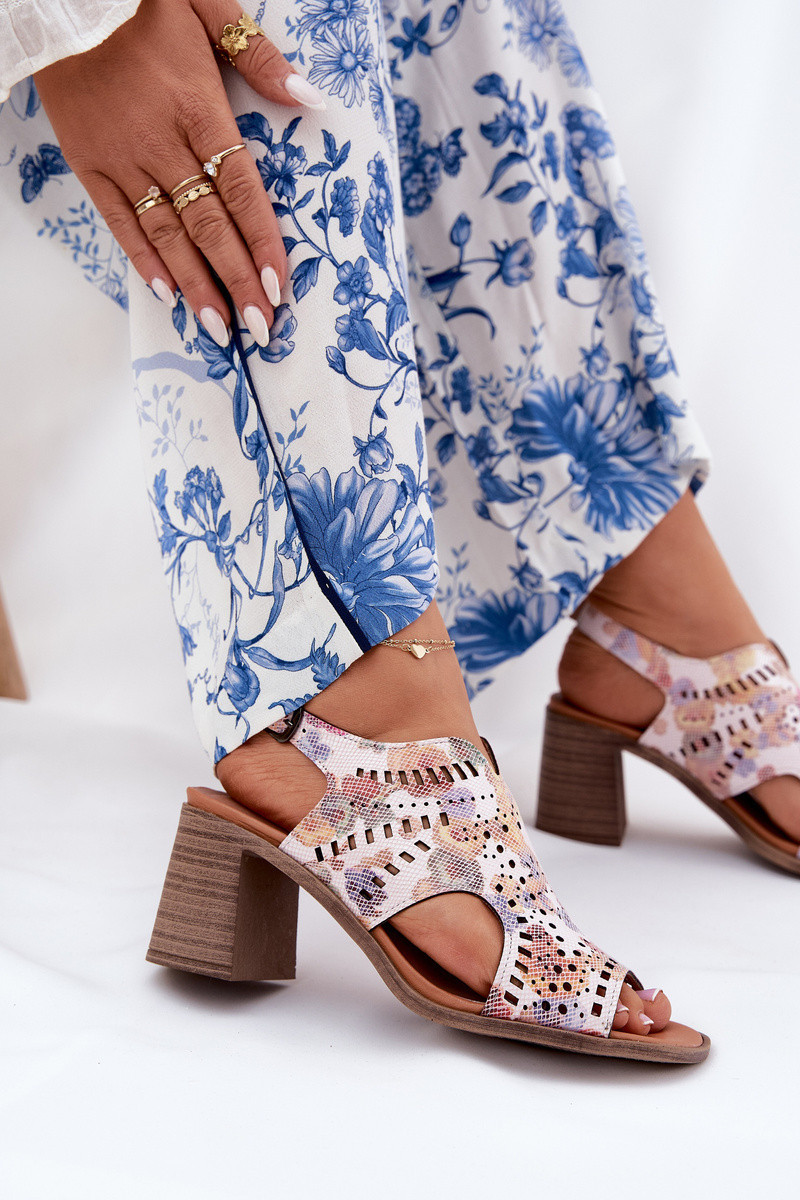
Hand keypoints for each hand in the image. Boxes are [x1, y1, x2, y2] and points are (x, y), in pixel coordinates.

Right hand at [33, 0, 325, 345]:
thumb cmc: (141, 1)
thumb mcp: (207, 7)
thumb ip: (260, 57)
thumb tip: (312, 98)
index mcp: (198, 108)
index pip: (240, 189)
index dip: (260, 242)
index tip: (277, 288)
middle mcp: (161, 142)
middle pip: (208, 225)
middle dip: (235, 281)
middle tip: (259, 329)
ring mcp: (122, 158)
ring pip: (166, 234)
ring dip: (195, 286)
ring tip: (219, 329)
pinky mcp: (90, 164)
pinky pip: (119, 222)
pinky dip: (143, 260)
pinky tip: (167, 294)